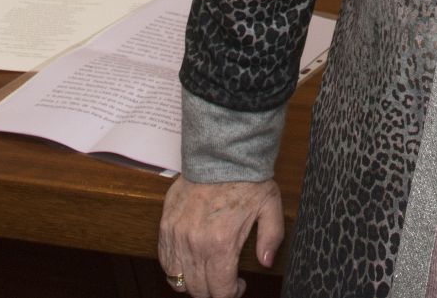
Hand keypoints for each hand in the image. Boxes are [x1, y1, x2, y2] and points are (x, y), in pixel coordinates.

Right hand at [158, 176, 283, 297]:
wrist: (220, 153)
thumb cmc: (246, 179)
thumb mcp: (270, 206)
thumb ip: (271, 237)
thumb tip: (267, 262)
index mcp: (221, 243)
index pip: (220, 290)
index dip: (231, 294)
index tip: (238, 285)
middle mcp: (195, 244)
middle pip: (198, 290)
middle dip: (213, 291)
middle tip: (224, 281)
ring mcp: (177, 235)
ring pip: (178, 280)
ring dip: (193, 283)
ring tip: (207, 273)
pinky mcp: (165, 226)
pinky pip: (165, 261)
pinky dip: (175, 269)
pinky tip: (190, 262)